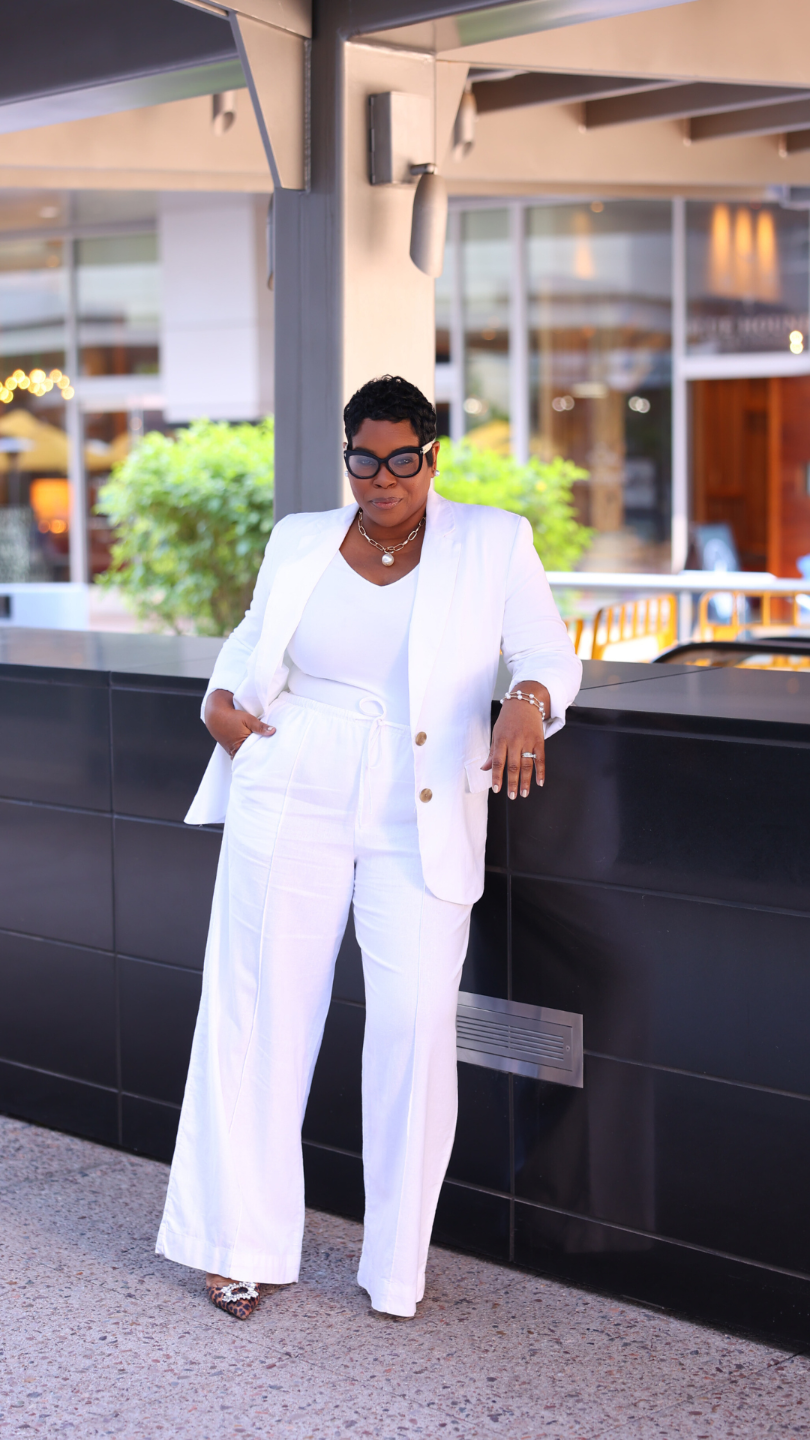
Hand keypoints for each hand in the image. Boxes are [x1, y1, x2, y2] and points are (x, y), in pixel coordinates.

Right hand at [204, 689, 275, 758]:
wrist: (216, 716)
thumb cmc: (232, 717)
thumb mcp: (248, 719)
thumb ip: (260, 726)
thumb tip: (273, 731)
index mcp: (241, 746)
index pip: (256, 754)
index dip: (265, 752)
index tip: (273, 751)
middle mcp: (236, 752)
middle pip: (251, 757)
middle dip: (260, 754)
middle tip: (271, 752)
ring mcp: (233, 753)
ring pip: (246, 755)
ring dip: (253, 752)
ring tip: (264, 750)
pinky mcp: (231, 751)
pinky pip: (241, 754)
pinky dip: (247, 751)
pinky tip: (254, 747)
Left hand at [482, 681, 549, 799]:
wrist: (525, 702)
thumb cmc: (508, 719)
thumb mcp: (496, 733)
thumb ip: (492, 752)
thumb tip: (484, 769)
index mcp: (501, 739)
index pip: (498, 761)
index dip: (497, 776)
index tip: (497, 789)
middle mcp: (515, 741)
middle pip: (513, 766)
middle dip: (512, 783)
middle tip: (512, 796)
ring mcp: (528, 741)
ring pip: (527, 764)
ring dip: (526, 780)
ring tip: (524, 793)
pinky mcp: (539, 741)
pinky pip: (541, 758)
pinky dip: (540, 771)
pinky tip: (539, 782)